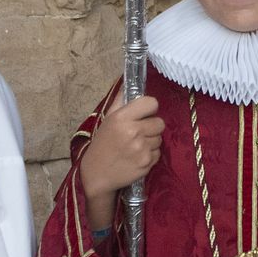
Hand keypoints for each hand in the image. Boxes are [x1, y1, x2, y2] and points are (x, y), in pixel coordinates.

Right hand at [80, 94, 163, 229]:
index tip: (143, 114)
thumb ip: (120, 101)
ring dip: (151, 141)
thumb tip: (129, 82)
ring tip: (136, 146)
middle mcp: (133, 131)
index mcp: (122, 117)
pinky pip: (158, 153)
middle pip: (160, 122)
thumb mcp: (108, 119)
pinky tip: (137, 157)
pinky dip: (150, 155)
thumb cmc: (102, 144)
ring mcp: (141, 148)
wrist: (97, 174)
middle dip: (151, 127)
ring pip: (159, 138)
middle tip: (139, 133)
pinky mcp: (147, 163)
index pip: (152, 103)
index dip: (149, 108)